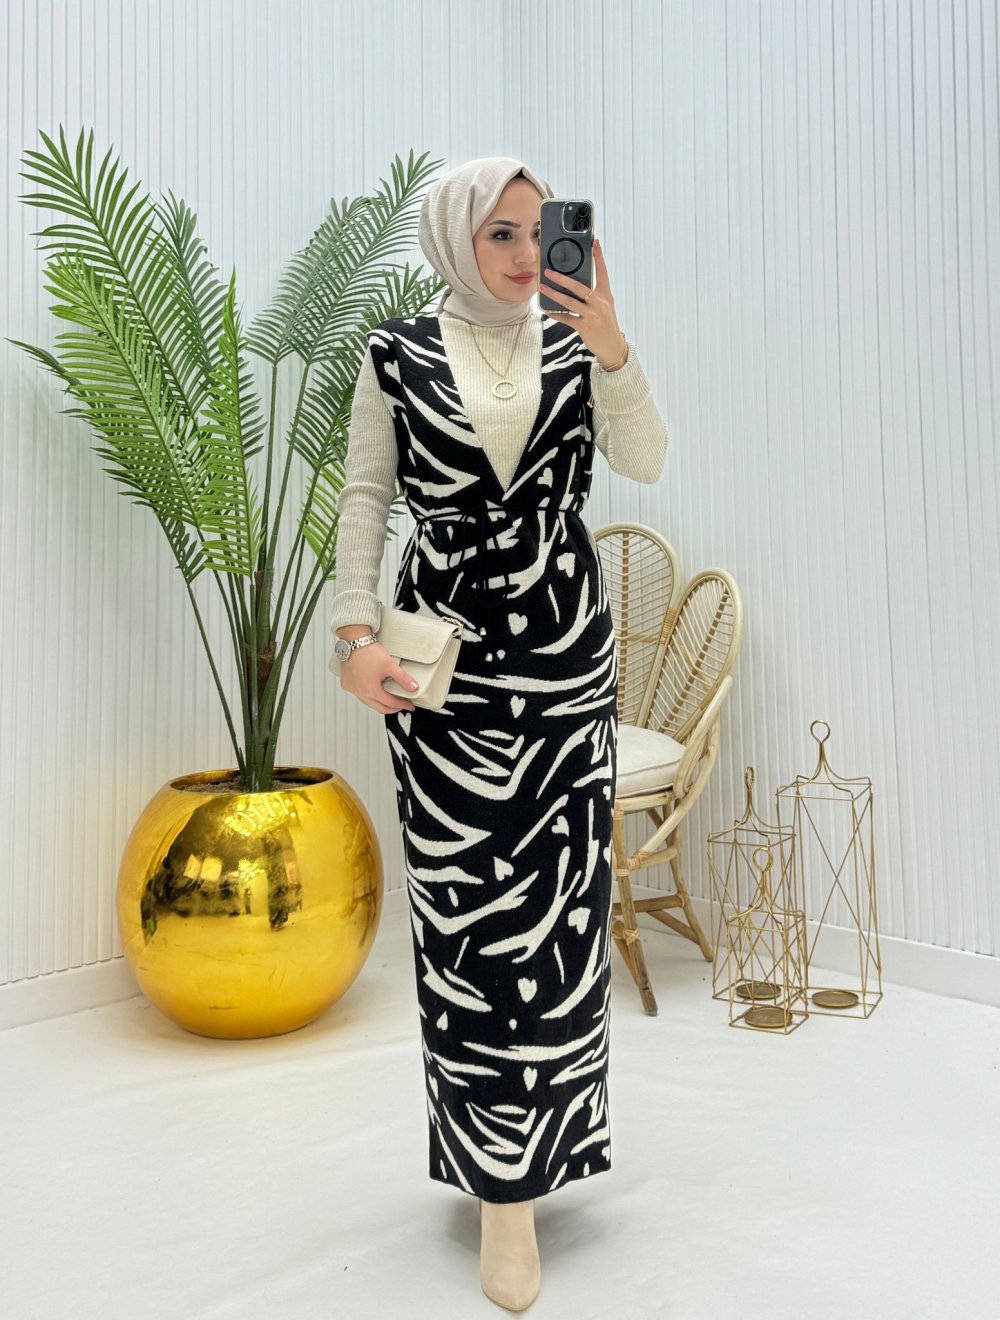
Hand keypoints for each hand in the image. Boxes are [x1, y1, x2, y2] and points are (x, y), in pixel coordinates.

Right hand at [337, 642, 418, 714]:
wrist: (353, 642)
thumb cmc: (368, 652)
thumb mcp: (390, 665)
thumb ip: (403, 678)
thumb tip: (414, 687)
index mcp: (371, 691)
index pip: (391, 704)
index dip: (403, 705)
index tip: (409, 705)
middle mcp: (361, 693)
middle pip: (380, 708)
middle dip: (393, 708)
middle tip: (402, 705)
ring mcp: (353, 690)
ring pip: (369, 703)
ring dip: (380, 704)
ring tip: (390, 700)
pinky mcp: (347, 685)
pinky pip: (359, 696)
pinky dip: (368, 697)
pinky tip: (374, 692)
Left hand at [538, 238, 625, 368]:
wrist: (612, 346)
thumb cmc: (606, 324)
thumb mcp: (604, 306)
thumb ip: (593, 294)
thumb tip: (574, 284)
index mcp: (605, 295)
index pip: (602, 272)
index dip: (599, 257)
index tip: (595, 243)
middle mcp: (599, 302)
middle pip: (578, 287)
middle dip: (561, 278)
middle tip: (549, 271)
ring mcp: (591, 315)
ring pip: (569, 302)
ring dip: (553, 294)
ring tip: (542, 288)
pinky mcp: (584, 327)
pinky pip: (566, 318)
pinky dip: (556, 314)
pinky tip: (547, 310)